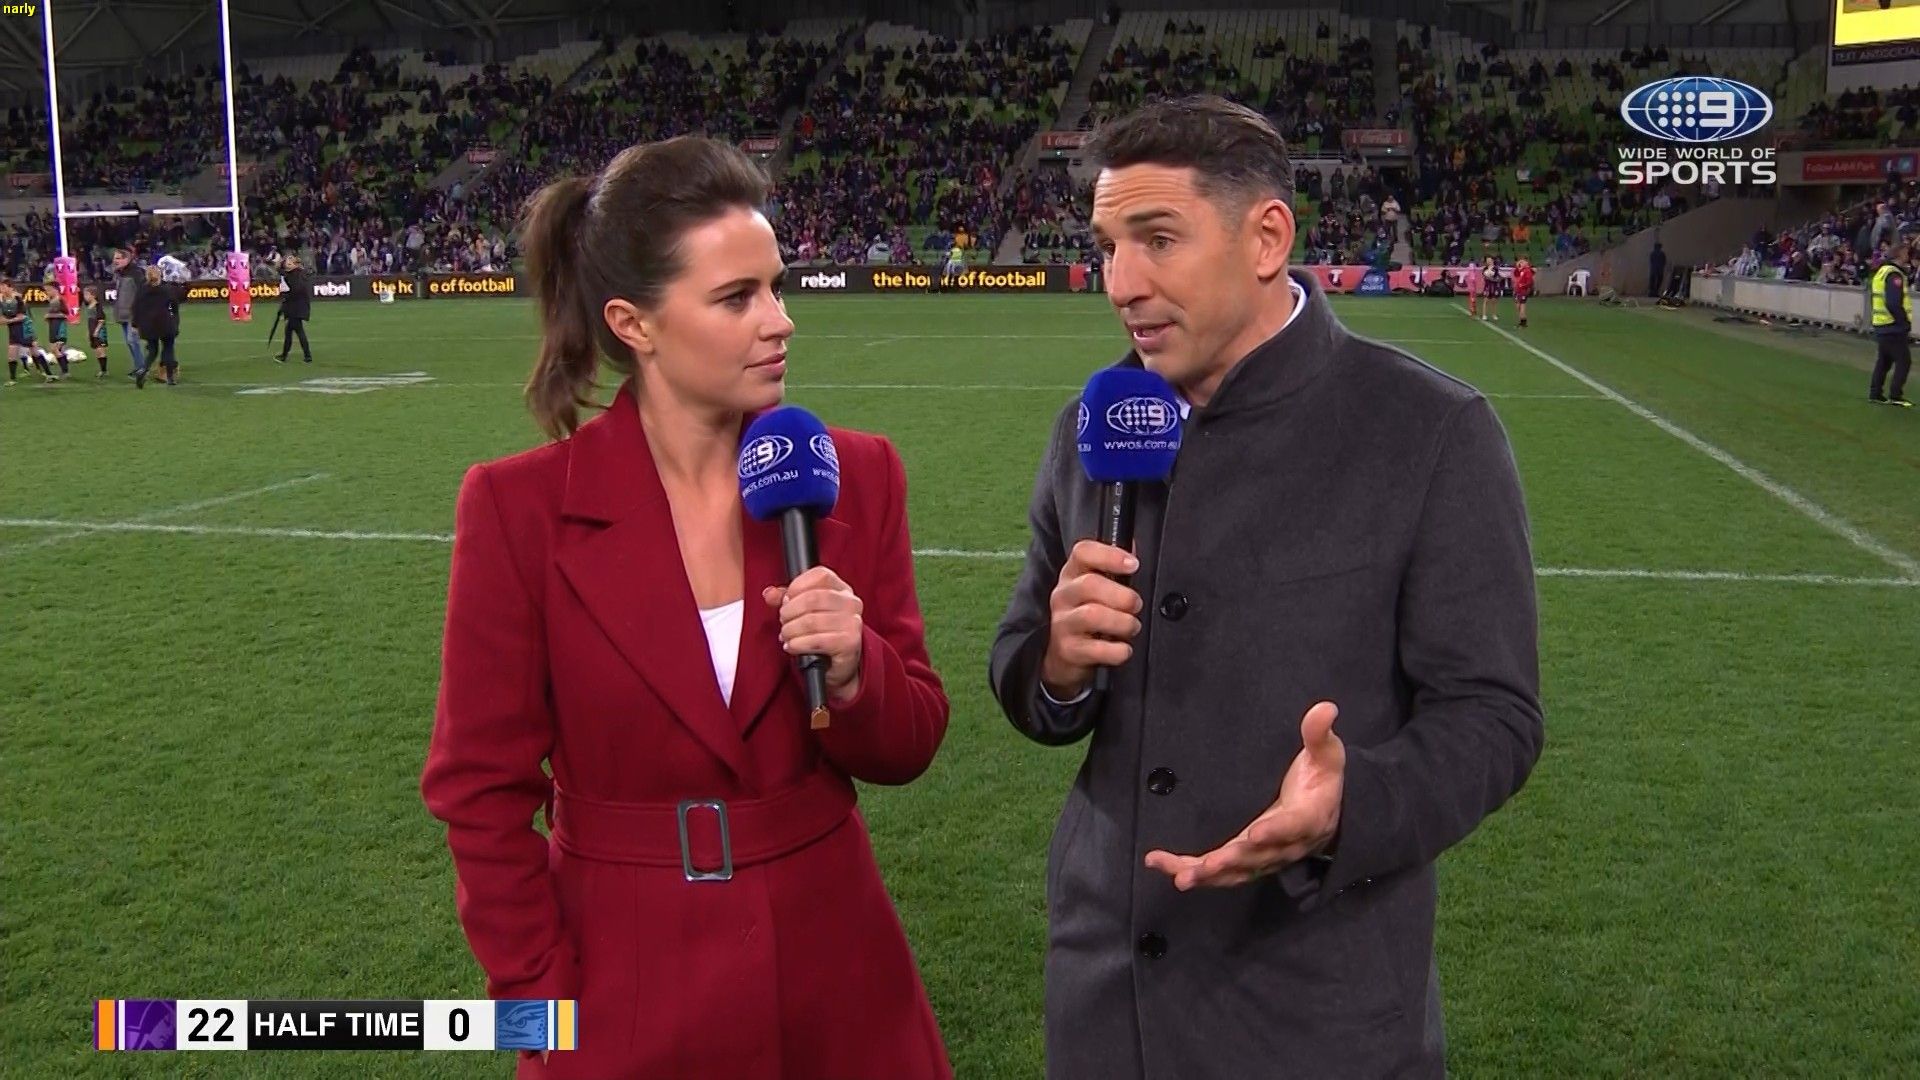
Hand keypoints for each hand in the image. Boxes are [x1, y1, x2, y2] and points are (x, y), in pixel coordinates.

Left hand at [763, 566, 864, 703]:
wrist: (838, 666)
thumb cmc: (821, 634)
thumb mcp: (804, 612)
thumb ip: (786, 599)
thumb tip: (769, 593)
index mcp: (842, 589)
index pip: (820, 575)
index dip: (797, 586)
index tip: (786, 600)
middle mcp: (851, 603)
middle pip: (813, 598)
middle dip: (789, 611)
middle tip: (783, 621)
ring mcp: (853, 623)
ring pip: (811, 621)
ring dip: (791, 630)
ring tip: (786, 636)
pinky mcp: (849, 643)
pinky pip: (816, 640)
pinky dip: (798, 644)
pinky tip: (792, 646)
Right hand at [1039, 540, 1142, 697]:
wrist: (1063, 654)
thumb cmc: (1087, 614)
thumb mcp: (1097, 587)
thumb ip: (1114, 569)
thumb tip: (1133, 547)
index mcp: (1072, 574)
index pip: (1083, 552)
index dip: (1110, 555)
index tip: (1134, 565)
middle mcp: (1063, 595)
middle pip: (1090, 584)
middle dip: (1122, 595)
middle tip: (1136, 605)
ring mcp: (1063, 623)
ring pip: (1092, 615)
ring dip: (1122, 622)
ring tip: (1132, 626)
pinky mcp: (1068, 649)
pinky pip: (1097, 649)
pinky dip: (1118, 650)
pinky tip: (1124, 649)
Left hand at [1144, 701, 1345, 889]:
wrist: (1327, 814)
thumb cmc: (1321, 779)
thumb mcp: (1326, 755)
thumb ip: (1319, 734)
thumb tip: (1325, 708)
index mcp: (1307, 818)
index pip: (1291, 826)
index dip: (1274, 832)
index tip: (1255, 833)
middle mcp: (1284, 845)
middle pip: (1257, 857)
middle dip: (1230, 861)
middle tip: (1206, 865)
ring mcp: (1263, 856)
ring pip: (1235, 871)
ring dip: (1206, 875)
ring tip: (1180, 876)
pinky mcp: (1246, 860)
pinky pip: (1219, 872)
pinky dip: (1192, 871)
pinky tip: (1162, 864)